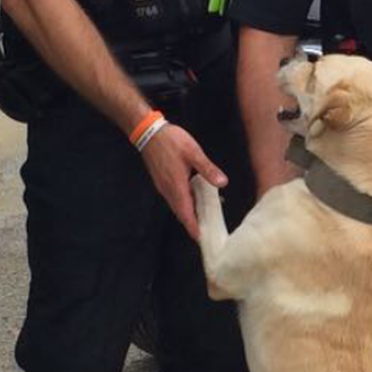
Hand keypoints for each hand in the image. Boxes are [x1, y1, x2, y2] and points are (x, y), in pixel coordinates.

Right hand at [139, 123, 227, 239]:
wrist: (148, 132)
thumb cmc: (171, 141)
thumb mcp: (193, 153)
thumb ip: (208, 169)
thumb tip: (223, 184)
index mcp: (176, 187)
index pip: (185, 214)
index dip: (193, 228)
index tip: (201, 239)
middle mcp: (168, 190)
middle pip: (181, 213)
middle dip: (193, 224)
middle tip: (208, 231)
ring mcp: (163, 186)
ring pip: (178, 205)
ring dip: (190, 212)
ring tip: (206, 216)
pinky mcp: (162, 180)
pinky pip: (175, 196)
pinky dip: (186, 202)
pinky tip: (197, 196)